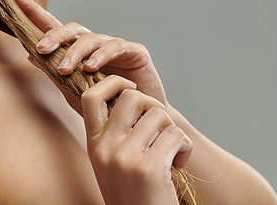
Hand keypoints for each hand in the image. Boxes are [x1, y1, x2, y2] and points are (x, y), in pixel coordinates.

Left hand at [10, 0, 167, 106]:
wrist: (137, 122)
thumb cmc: (104, 106)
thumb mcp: (73, 92)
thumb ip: (54, 75)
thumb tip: (29, 56)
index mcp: (77, 52)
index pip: (53, 26)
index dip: (33, 10)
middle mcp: (95, 44)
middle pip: (71, 28)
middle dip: (54, 35)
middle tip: (41, 49)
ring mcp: (115, 46)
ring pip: (91, 38)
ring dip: (75, 52)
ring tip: (64, 69)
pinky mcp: (135, 52)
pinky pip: (115, 46)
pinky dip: (102, 56)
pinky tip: (91, 67)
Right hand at [81, 75, 191, 204]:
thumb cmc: (132, 194)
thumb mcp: (110, 162)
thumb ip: (113, 133)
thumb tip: (131, 95)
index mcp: (93, 144)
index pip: (91, 96)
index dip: (112, 83)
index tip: (130, 88)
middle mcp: (105, 147)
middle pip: (132, 97)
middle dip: (153, 105)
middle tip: (160, 124)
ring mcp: (125, 157)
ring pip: (159, 115)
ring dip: (173, 130)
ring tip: (172, 150)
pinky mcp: (149, 168)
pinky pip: (175, 136)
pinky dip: (185, 148)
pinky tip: (179, 163)